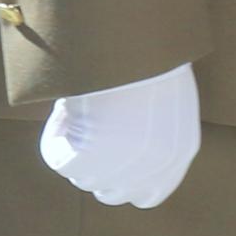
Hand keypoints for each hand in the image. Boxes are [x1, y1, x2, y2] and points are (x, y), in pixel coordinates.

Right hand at [39, 59, 200, 209]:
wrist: (131, 40)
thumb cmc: (145, 56)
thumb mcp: (161, 98)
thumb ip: (150, 132)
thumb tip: (116, 146)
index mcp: (180, 150)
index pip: (148, 195)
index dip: (124, 179)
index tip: (107, 154)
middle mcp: (156, 168)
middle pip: (111, 193)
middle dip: (95, 167)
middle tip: (86, 127)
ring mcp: (123, 167)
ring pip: (83, 177)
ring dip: (75, 146)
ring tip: (80, 107)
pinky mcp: (89, 160)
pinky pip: (58, 160)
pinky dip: (55, 135)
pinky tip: (66, 108)